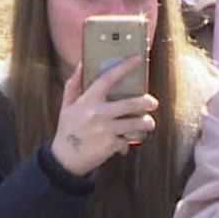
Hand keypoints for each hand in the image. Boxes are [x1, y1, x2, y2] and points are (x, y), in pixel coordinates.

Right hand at [49, 59, 158, 175]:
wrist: (66, 158)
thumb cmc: (68, 128)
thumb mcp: (67, 105)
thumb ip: (74, 84)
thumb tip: (81, 63)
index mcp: (87, 101)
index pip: (108, 79)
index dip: (124, 67)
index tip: (137, 59)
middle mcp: (97, 114)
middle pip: (131, 103)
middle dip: (147, 102)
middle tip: (152, 102)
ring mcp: (105, 130)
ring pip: (136, 123)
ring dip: (147, 123)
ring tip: (148, 123)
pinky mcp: (111, 145)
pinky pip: (130, 139)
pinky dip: (133, 139)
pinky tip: (131, 139)